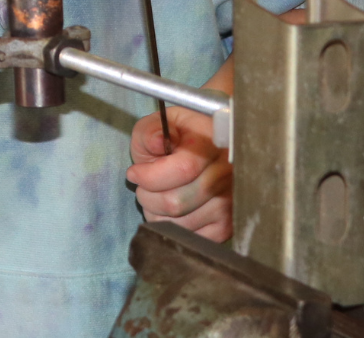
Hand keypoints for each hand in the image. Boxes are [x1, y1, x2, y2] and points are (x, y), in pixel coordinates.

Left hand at [126, 105, 232, 241]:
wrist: (198, 153)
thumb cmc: (173, 139)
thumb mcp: (157, 125)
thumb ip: (151, 131)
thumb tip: (157, 142)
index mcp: (212, 142)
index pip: (184, 169)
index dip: (151, 176)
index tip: (133, 173)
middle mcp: (228, 174)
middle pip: (177, 202)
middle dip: (147, 196)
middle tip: (142, 187)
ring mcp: (230, 203)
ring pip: (180, 224)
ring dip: (155, 213)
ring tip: (154, 196)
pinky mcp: (227, 226)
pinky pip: (189, 238)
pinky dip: (170, 228)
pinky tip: (169, 210)